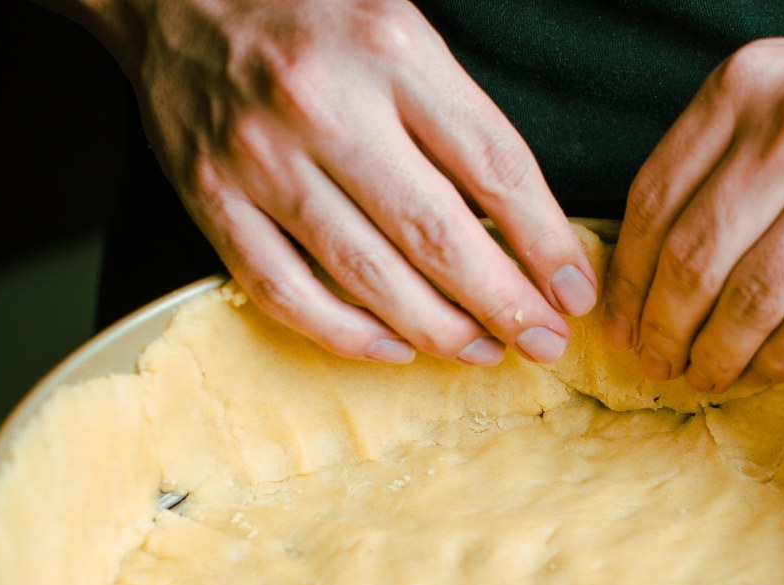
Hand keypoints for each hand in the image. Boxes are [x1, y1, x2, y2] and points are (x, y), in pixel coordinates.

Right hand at [101, 0, 596, 364]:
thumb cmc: (310, 13)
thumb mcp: (401, 30)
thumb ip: (455, 115)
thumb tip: (520, 226)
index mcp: (392, 52)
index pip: (494, 166)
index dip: (545, 241)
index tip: (574, 288)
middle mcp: (326, 107)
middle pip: (437, 233)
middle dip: (505, 303)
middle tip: (546, 342)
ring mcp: (261, 158)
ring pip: (367, 275)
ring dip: (439, 329)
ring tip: (486, 352)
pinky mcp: (210, 197)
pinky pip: (284, 290)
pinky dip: (345, 334)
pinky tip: (395, 349)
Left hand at [600, 0, 783, 391]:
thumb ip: (728, 147)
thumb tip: (660, 248)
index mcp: (749, 84)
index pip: (655, 198)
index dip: (628, 276)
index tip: (619, 318)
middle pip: (694, 257)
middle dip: (662, 327)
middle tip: (652, 362)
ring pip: (752, 298)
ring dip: (716, 354)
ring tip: (702, 376)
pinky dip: (781, 359)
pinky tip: (765, 371)